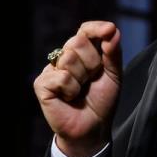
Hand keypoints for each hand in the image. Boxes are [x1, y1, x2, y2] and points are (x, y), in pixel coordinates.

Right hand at [33, 21, 121, 156]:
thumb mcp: (114, 75)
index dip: (95, 28)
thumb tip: (113, 30)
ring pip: (69, 58)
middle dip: (92, 63)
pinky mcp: (42, 84)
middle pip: (77, 41)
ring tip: (80, 91)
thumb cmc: (101, 101)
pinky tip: (68, 98)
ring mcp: (51, 70)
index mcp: (83, 53)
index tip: (109, 30)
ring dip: (82, 78)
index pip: (85, 30)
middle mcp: (64, 58)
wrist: (92, 128)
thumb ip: (113, 52)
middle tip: (92, 80)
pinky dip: (71, 89)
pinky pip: (61, 76)